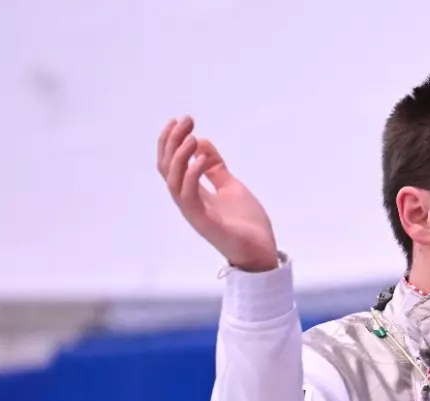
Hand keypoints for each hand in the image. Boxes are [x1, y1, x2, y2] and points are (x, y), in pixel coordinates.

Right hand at [156, 116, 278, 272]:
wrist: (263, 252)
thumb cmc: (247, 224)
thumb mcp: (231, 186)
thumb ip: (215, 167)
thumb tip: (202, 141)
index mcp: (192, 194)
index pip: (170, 164)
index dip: (170, 141)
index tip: (180, 120)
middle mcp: (188, 202)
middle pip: (166, 169)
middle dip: (172, 141)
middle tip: (186, 120)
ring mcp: (194, 213)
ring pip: (172, 181)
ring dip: (179, 156)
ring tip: (192, 137)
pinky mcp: (205, 222)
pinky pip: (188, 197)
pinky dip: (191, 175)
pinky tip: (201, 159)